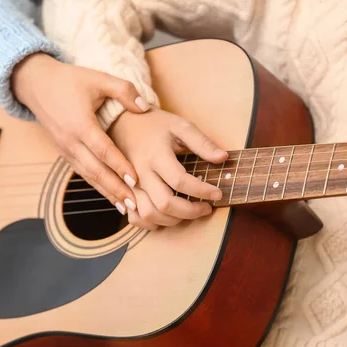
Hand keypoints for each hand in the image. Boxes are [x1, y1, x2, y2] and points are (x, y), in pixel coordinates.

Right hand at [11, 53, 149, 213]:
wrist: (36, 84)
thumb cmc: (70, 80)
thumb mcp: (98, 78)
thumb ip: (124, 90)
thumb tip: (145, 107)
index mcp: (80, 124)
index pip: (102, 150)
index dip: (119, 165)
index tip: (135, 180)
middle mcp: (70, 141)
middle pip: (95, 170)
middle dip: (115, 188)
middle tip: (135, 204)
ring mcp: (66, 149)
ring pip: (89, 176)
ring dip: (108, 192)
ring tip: (127, 208)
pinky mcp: (65, 153)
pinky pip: (83, 173)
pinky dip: (98, 186)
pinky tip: (112, 197)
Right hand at [108, 108, 228, 229]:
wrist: (122, 123)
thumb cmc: (155, 125)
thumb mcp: (180, 126)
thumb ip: (202, 142)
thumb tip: (223, 158)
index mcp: (156, 155)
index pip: (180, 181)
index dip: (202, 191)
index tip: (218, 193)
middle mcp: (140, 172)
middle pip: (164, 204)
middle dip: (190, 212)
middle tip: (206, 208)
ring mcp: (129, 185)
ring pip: (149, 214)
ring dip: (173, 220)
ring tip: (188, 212)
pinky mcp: (124, 192)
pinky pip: (135, 218)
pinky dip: (152, 223)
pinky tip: (167, 216)